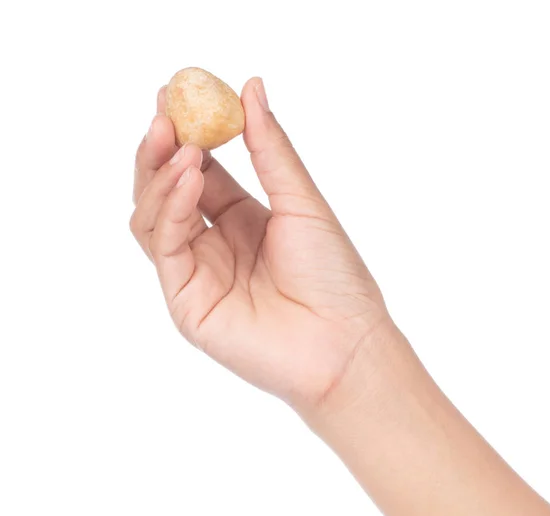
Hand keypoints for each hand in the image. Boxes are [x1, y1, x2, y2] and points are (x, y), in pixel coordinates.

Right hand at [130, 78, 389, 408]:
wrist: (345, 342)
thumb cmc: (334, 275)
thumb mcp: (302, 202)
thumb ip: (271, 149)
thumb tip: (252, 86)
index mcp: (242, 219)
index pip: (200, 169)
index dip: (186, 133)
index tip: (178, 92)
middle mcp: (214, 243)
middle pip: (167, 190)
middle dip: (160, 149)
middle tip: (163, 111)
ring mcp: (197, 272)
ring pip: (152, 215)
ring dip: (160, 175)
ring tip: (180, 144)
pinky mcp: (186, 300)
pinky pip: (164, 245)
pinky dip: (170, 207)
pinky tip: (189, 178)